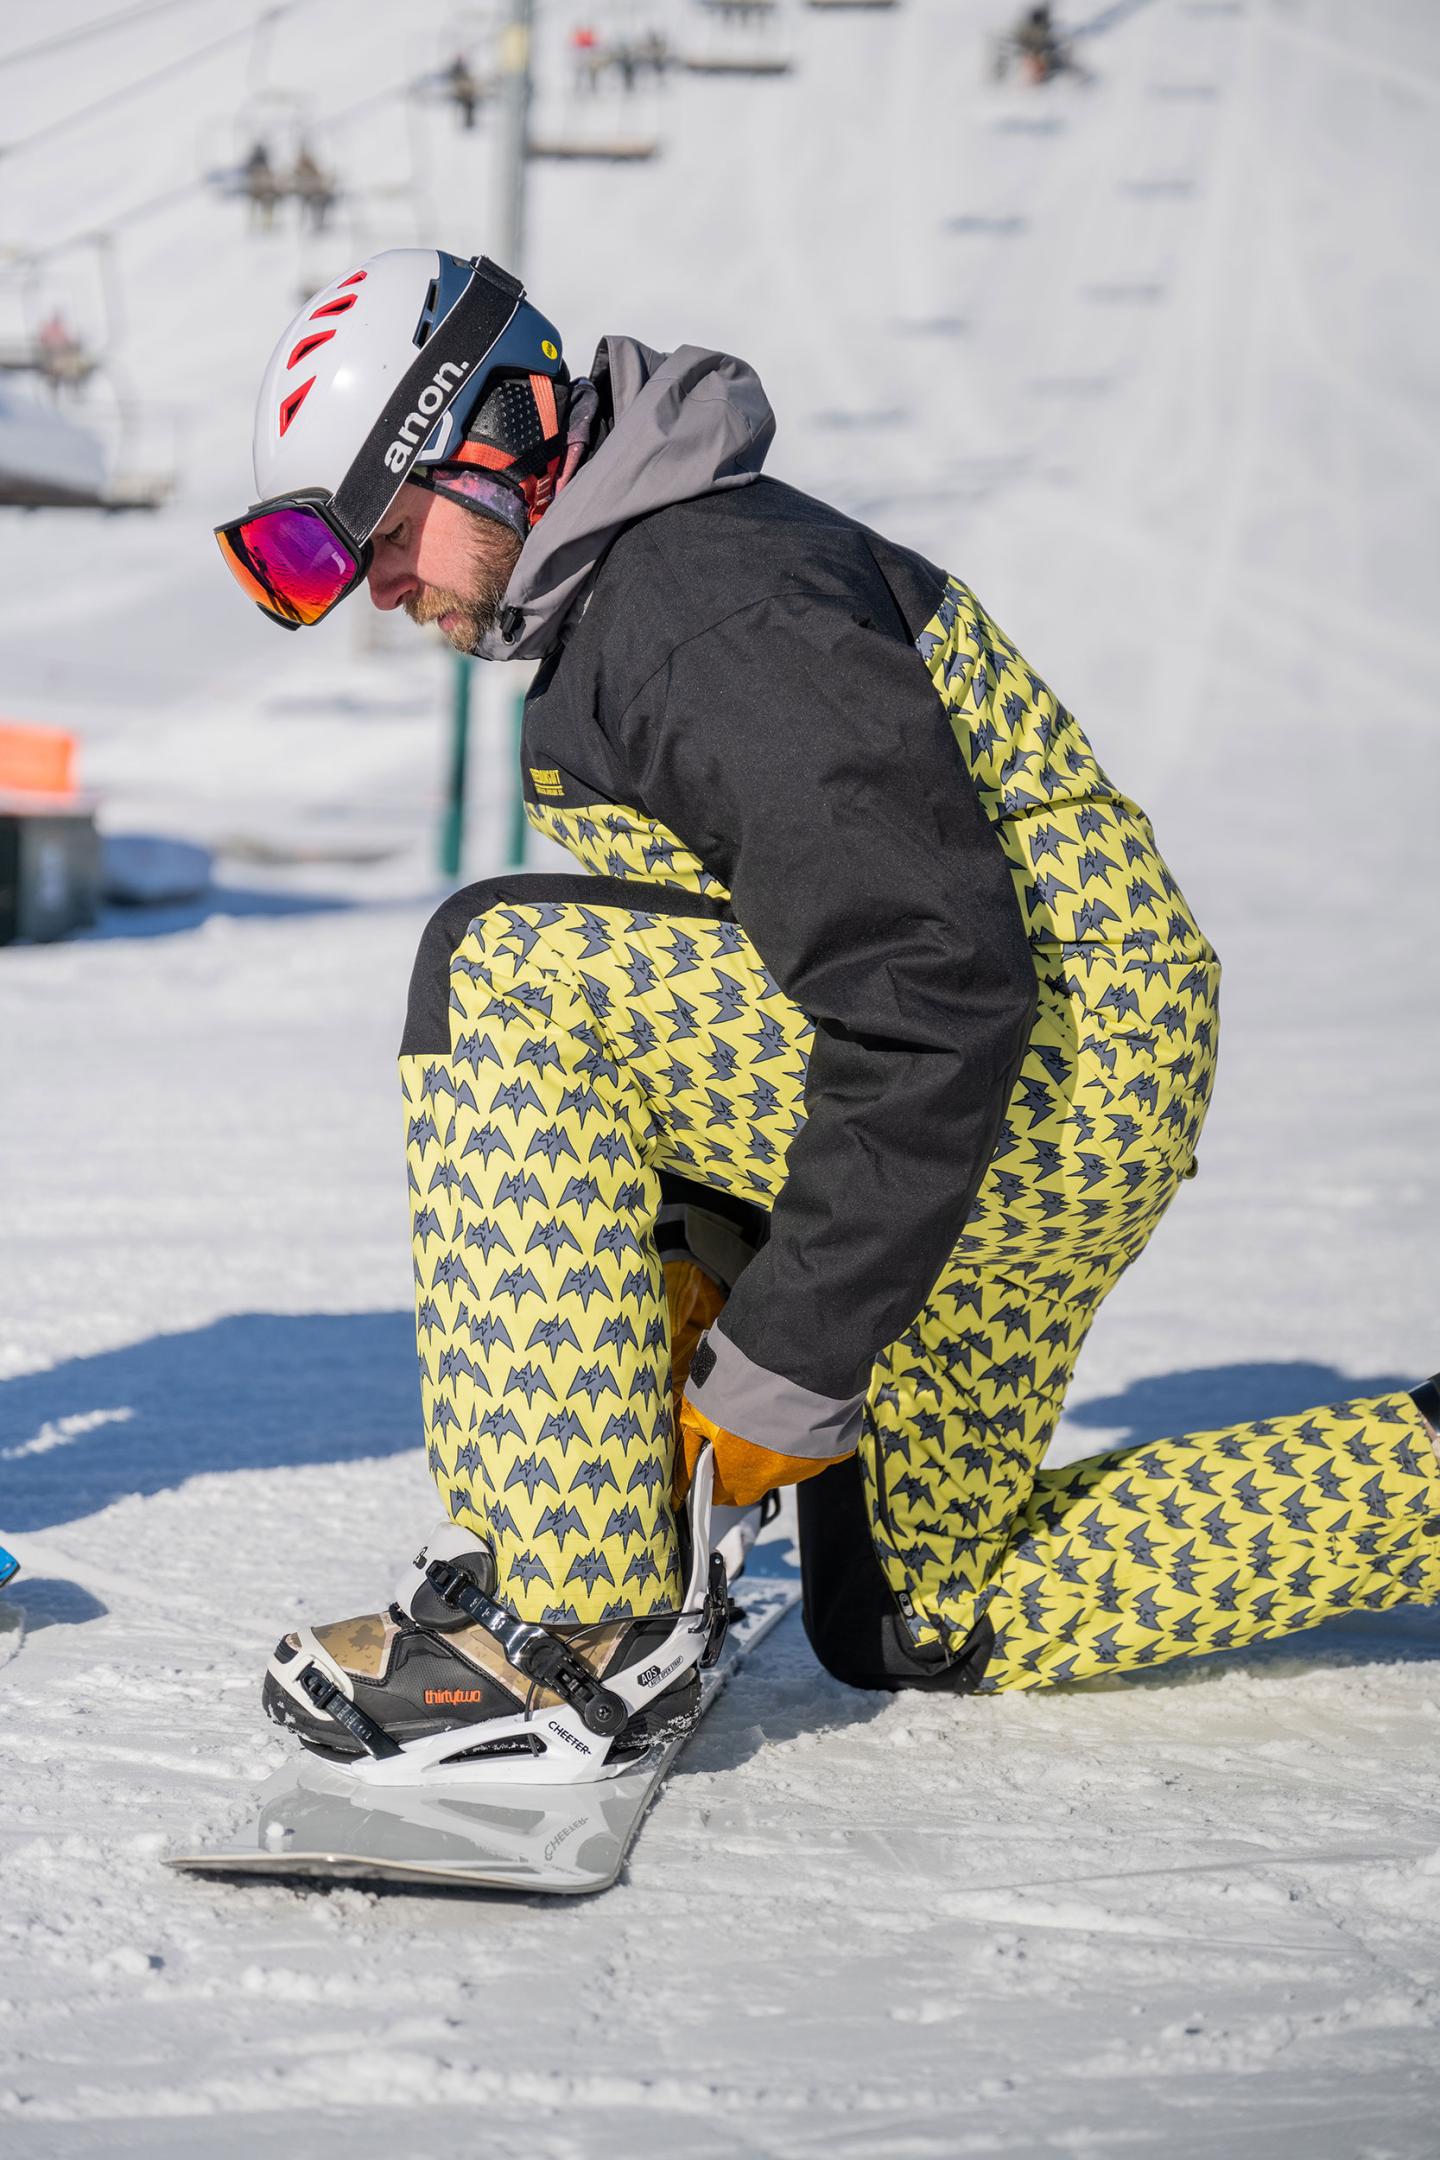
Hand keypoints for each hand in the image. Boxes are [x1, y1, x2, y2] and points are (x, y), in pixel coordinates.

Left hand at [676, 1392, 847, 1509]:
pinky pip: (815, 1447)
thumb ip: (692, 1445)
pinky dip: (805, 1433)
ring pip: (785, 1462)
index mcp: (740, 1475)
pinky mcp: (834, 1449)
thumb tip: (685, 1474)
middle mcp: (775, 1478)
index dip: (714, 1478)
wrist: (797, 1357)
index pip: (721, 1495)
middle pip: (755, 1479)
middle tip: (742, 1424)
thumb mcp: (698, 1410)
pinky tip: (798, 1408)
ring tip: (772, 1408)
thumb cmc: (740, 1383)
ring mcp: (808, 1464)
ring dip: (777, 1444)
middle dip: (746, 1460)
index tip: (712, 1459)